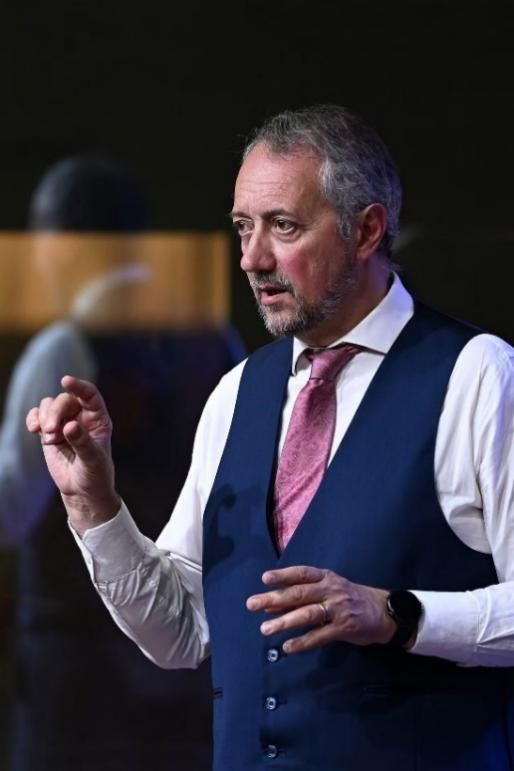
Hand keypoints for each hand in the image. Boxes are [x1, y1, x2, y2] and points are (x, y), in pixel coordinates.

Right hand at [26, 375, 119, 534]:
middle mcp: (81, 416)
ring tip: (49, 439)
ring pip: (49, 405)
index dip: (79, 386)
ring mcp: (64, 422)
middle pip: (64, 400)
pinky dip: (33, 419)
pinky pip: (37, 416)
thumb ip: (82, 442)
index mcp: (98, 418)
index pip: (89, 394)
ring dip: (44, 417)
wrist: (82, 490)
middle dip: (54, 412)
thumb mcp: (93, 460)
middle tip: (51, 431)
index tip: (66, 381)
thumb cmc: (95, 474)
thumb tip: (69, 425)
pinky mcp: (49, 432)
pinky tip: (34, 429)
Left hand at [246, 565, 395, 653]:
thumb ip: (302, 597)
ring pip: (308, 614)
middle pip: (299, 593)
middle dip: (274, 599)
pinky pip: (320, 635)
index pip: (302, 573)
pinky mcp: (344, 628)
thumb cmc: (351, 599)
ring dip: (284, 621)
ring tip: (265, 629)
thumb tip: (270, 606)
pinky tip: (288, 647)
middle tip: (252, 604)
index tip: (264, 578)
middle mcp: (331, 590)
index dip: (283, 575)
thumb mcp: (329, 590)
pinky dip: (303, 641)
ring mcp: (338, 609)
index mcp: (327, 577)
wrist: (385, 612)